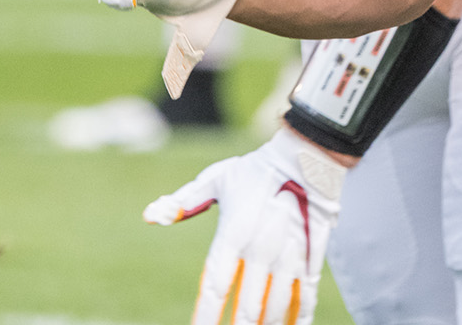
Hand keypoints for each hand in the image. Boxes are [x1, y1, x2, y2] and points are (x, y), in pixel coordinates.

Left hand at [144, 128, 346, 324]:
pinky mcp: (312, 253)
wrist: (308, 154)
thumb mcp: (217, 180)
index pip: (215, 286)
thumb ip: (184, 202)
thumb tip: (150, 215)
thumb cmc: (257, 168)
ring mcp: (289, 255)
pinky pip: (308, 293)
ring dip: (270, 324)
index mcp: (234, 235)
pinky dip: (302, 314)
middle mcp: (261, 251)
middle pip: (248, 306)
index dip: (206, 315)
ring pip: (279, 306)